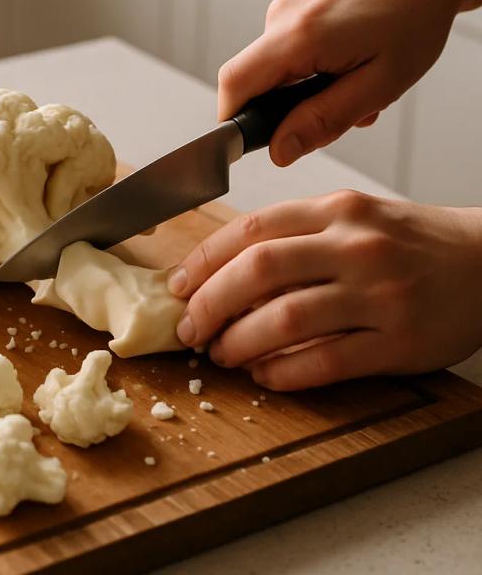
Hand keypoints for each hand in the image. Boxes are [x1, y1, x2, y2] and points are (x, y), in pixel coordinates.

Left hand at [170, 190, 481, 389]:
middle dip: (209, 303)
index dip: (204, 260)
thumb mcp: (352, 218)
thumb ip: (293, 235)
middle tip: (189, 328)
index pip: (251, 229)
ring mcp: (380, 295)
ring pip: (285, 320)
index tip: (178, 285)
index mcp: (336, 211)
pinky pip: (326, 362)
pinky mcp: (400, 342)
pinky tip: (264, 375)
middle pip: (258, 271)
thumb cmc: (407, 242)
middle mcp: (355, 247)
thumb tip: (221, 271)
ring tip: (221, 354)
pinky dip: (283, 373)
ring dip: (239, 343)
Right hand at [217, 0, 481, 166]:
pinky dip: (310, 75)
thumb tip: (278, 151)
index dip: (235, 121)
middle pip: (251, 84)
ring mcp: (284, 11)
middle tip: (337, 115)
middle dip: (284, 113)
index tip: (259, 143)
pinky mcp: (292, 11)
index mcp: (298, 35)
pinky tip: (347, 71)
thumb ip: (322, 121)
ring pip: (272, 74)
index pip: (234, 85)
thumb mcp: (378, 85)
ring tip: (353, 88)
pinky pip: (285, 57)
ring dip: (304, 95)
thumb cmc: (414, 18)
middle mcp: (281, 17)